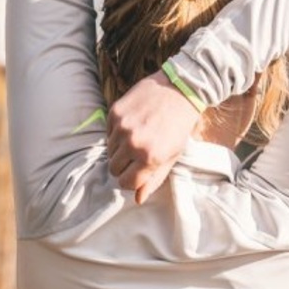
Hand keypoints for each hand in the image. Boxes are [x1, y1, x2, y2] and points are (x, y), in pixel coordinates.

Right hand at [106, 71, 201, 203]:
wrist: (180, 89)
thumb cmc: (179, 126)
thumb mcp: (171, 155)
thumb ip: (153, 179)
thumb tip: (137, 199)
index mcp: (150, 158)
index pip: (126, 183)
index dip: (131, 180)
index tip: (137, 172)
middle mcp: (133, 144)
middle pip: (114, 169)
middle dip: (124, 165)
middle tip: (137, 154)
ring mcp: (122, 127)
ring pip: (109, 151)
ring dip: (120, 148)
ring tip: (137, 137)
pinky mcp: (115, 112)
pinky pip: (108, 133)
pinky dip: (117, 132)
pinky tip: (133, 124)